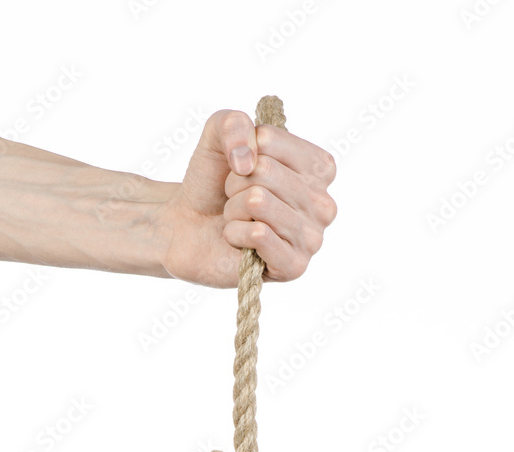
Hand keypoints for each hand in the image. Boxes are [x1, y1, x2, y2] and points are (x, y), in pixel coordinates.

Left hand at [157, 109, 337, 287]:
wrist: (189, 228)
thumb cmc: (213, 185)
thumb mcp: (218, 136)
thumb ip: (233, 123)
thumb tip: (248, 158)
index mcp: (319, 168)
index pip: (270, 139)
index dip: (242, 151)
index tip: (241, 168)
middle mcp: (324, 204)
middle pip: (264, 170)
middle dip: (235, 184)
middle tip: (236, 199)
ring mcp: (312, 238)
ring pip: (258, 201)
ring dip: (234, 210)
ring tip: (237, 219)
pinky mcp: (294, 266)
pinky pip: (258, 234)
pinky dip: (234, 234)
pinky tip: (238, 241)